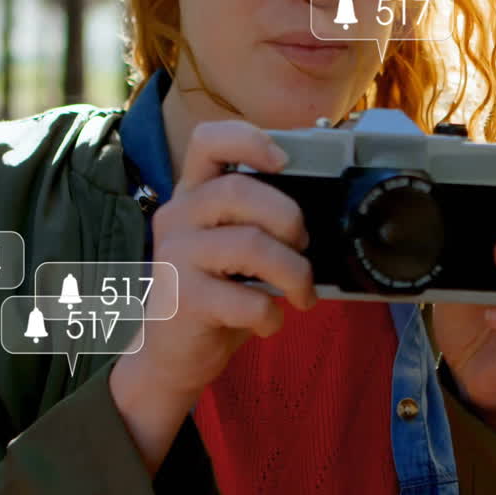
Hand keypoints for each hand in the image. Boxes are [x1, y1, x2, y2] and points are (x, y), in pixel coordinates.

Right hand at [109, 120, 316, 471]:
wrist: (172, 355)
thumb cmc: (216, 295)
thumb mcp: (233, 249)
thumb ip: (258, 222)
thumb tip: (323, 216)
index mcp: (192, 195)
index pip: (208, 141)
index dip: (248, 139)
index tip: (284, 160)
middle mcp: (177, 217)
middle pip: (239, 192)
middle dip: (289, 218)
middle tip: (303, 246)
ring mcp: (175, 257)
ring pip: (251, 245)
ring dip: (294, 272)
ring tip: (302, 293)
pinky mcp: (182, 300)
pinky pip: (247, 300)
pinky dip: (272, 316)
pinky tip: (269, 323)